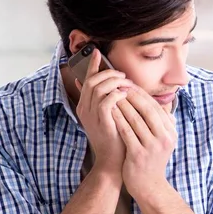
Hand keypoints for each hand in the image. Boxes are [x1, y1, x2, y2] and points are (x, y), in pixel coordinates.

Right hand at [75, 49, 131, 178]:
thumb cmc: (116, 138)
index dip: (92, 65)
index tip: (98, 52)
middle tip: (123, 76)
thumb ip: (107, 101)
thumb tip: (116, 88)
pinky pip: (106, 101)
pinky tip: (126, 95)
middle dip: (108, 73)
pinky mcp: (101, 122)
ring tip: (127, 84)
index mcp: (85, 106)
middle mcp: (85, 109)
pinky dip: (117, 94)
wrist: (114, 161)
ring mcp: (91, 116)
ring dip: (114, 82)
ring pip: (98, 88)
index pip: (86, 79)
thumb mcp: (109, 117)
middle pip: (92, 81)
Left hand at [111, 87, 176, 200]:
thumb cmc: (153, 159)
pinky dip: (118, 119)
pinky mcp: (138, 154)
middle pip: (147, 110)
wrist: (149, 185)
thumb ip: (164, 123)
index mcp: (170, 132)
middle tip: (120, 85)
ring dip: (123, 104)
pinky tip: (109, 111)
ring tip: (112, 95)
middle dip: (133, 96)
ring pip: (136, 119)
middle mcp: (164, 138)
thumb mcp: (164, 141)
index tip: (130, 85)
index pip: (157, 107)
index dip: (143, 95)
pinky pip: (126, 132)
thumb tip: (164, 103)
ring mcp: (152, 147)